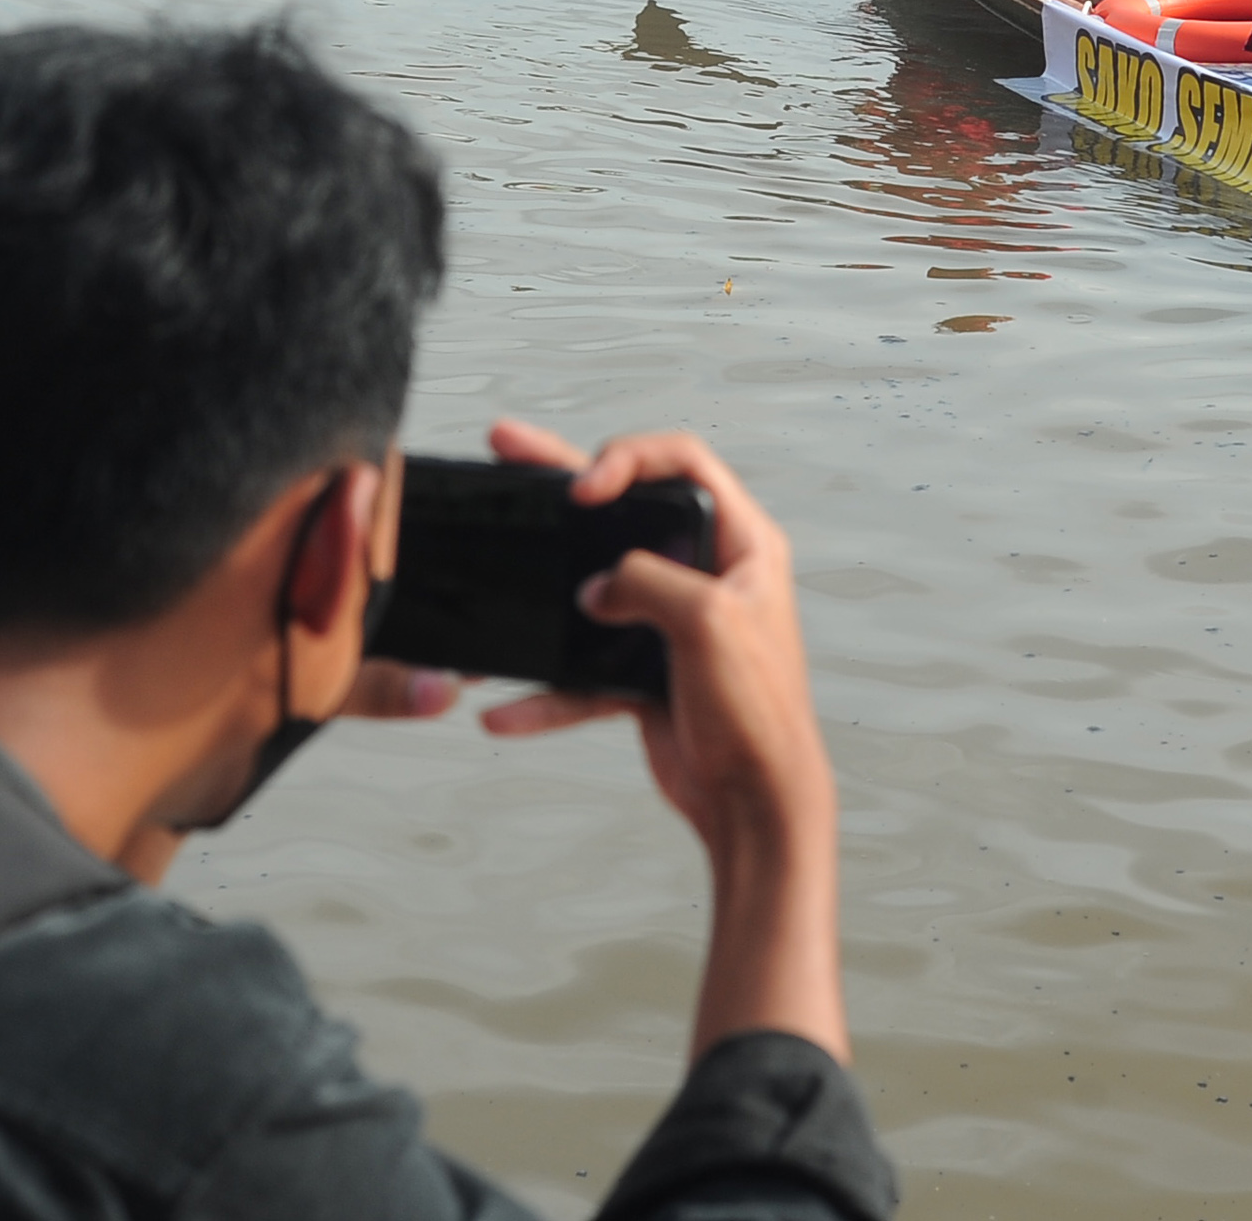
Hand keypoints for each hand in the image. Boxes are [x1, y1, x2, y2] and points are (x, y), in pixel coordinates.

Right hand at [479, 422, 844, 1058]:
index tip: (584, 486)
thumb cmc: (759, 711)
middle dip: (565, 479)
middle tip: (510, 447)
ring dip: (544, 585)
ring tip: (492, 553)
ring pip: (595, 587)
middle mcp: (708, 575)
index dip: (629, 459)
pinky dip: (547, 691)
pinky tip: (506, 711)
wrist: (755, 803)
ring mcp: (672, 625)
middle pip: (626, 511)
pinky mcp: (645, 675)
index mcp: (742, 545)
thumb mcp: (708, 621)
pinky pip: (584, 671)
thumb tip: (598, 587)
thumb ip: (646, 582)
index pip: (684, 464)